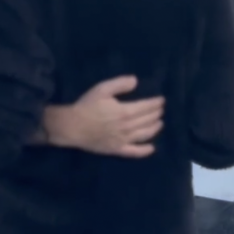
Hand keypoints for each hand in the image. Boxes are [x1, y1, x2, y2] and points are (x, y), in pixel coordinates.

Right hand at [45, 75, 165, 158]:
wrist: (71, 127)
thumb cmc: (86, 106)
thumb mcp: (102, 89)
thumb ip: (120, 84)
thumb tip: (136, 81)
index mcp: (125, 111)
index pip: (146, 107)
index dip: (155, 103)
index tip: (162, 100)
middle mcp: (127, 127)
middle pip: (147, 120)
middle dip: (156, 114)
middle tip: (161, 110)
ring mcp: (123, 140)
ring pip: (144, 135)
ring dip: (154, 129)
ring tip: (160, 123)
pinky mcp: (116, 150)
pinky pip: (133, 152)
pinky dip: (144, 151)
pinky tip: (152, 149)